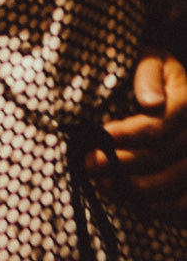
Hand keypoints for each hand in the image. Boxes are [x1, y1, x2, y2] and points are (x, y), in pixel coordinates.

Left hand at [88, 53, 186, 215]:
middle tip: (90, 165)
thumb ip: (148, 77)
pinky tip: (134, 202)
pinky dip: (161, 208)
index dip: (127, 136)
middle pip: (162, 158)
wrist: (170, 82)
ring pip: (175, 184)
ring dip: (137, 190)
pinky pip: (185, 203)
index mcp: (186, 103)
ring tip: (104, 186)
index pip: (157, 127)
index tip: (99, 137)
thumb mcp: (151, 60)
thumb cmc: (155, 70)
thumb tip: (150, 104)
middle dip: (122, 164)